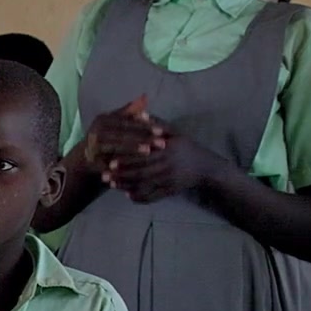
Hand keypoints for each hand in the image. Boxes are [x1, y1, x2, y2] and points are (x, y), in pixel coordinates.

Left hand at [90, 99, 216, 201]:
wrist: (206, 168)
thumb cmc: (187, 147)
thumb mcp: (175, 132)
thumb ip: (157, 124)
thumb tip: (139, 113)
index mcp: (167, 151)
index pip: (142, 156)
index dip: (126, 160)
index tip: (110, 160)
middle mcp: (167, 167)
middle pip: (140, 173)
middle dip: (121, 175)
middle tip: (104, 175)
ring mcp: (168, 181)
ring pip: (144, 186)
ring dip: (126, 186)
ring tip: (111, 184)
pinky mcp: (170, 192)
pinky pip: (153, 197)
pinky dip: (140, 197)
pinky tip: (128, 195)